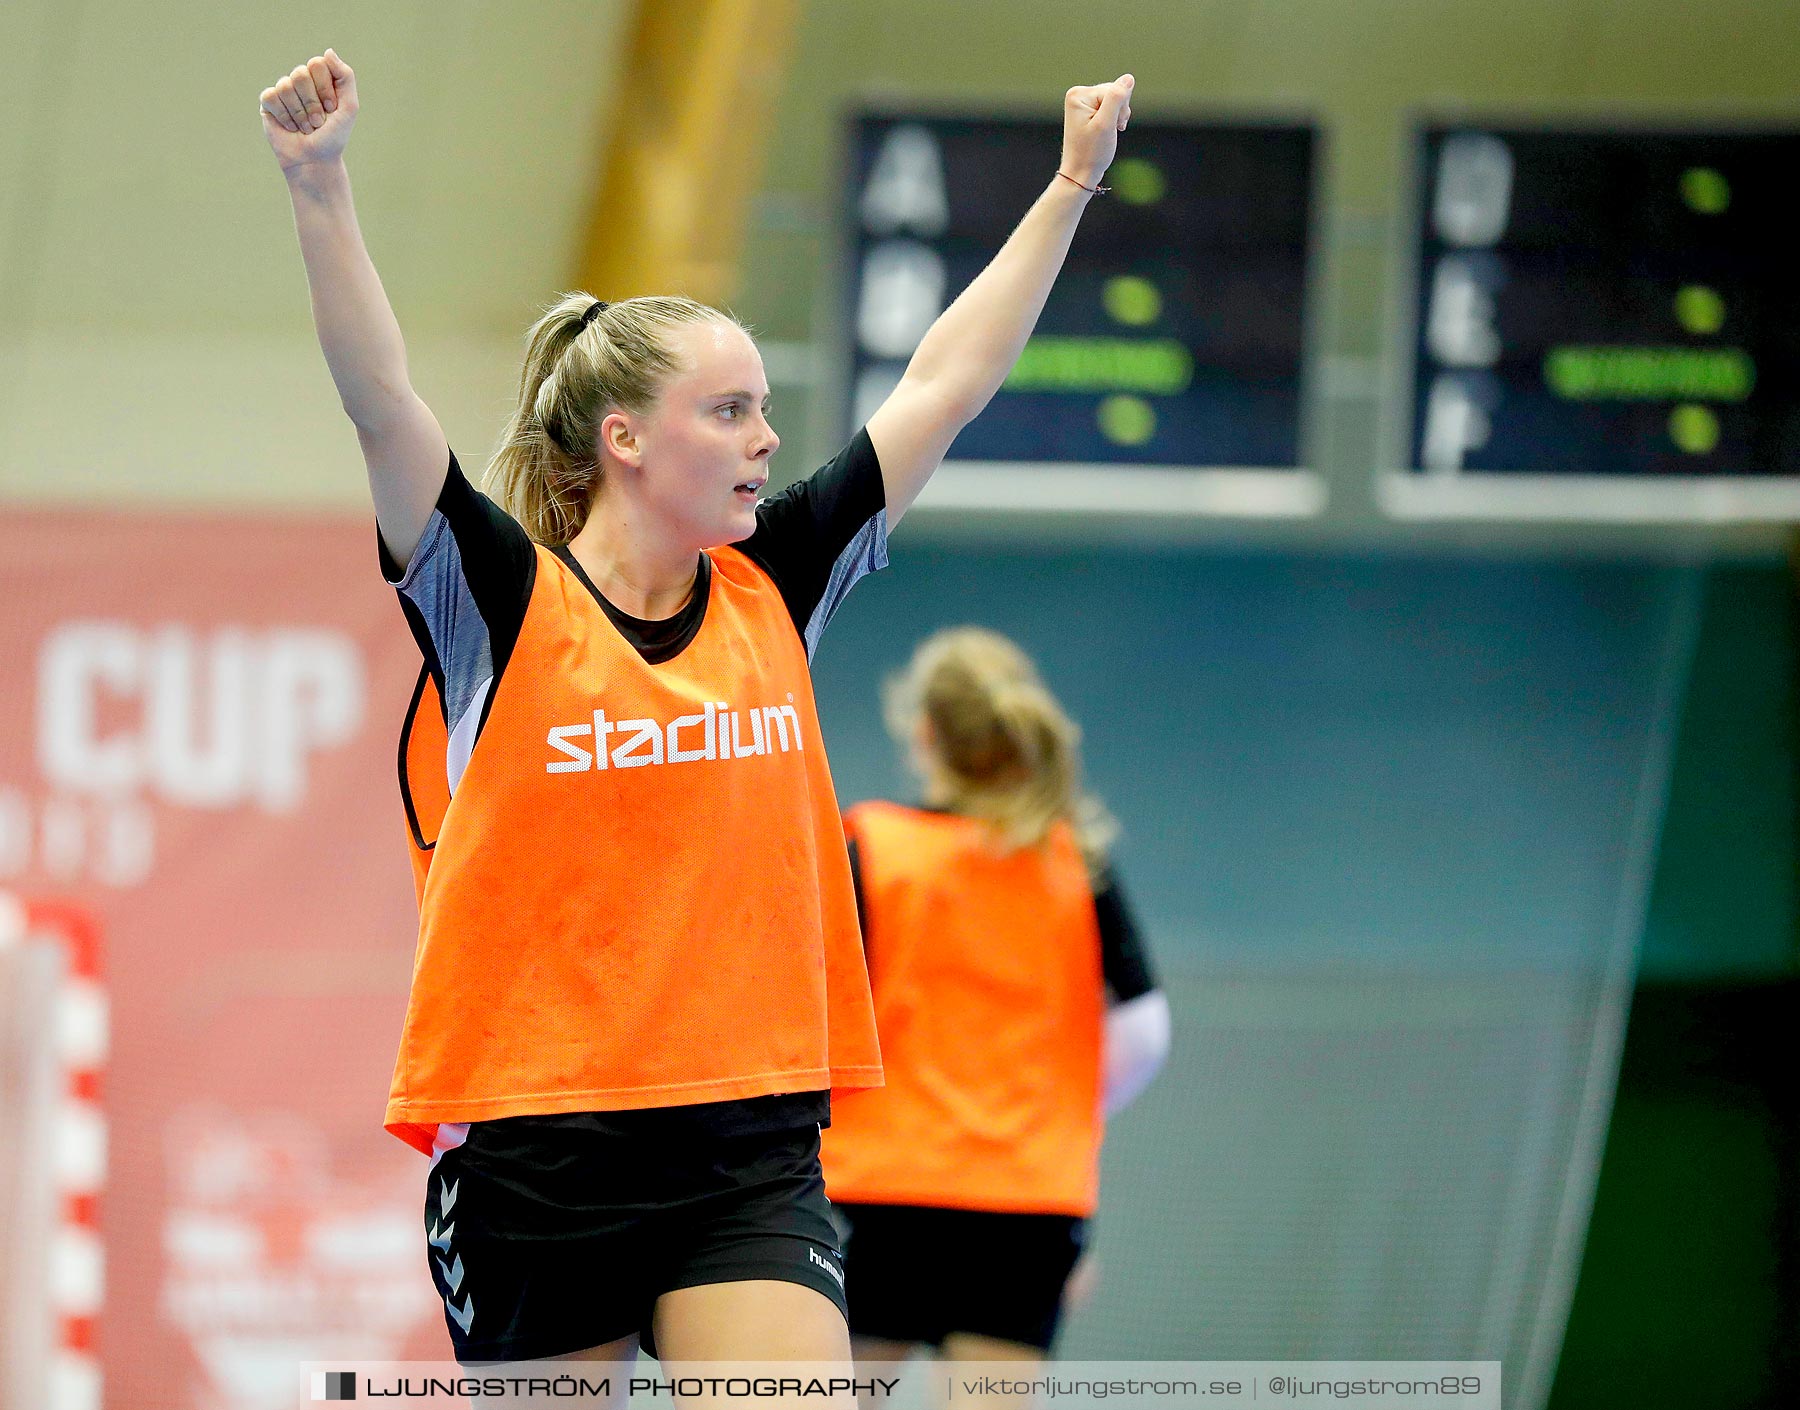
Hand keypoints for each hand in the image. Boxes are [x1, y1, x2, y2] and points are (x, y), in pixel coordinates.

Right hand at [259, 50, 357, 172]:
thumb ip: (345, 77)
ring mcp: (284, 90)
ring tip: (306, 128)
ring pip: (286, 86)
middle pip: (300, 74)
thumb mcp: (349, 107)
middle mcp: (301, 81)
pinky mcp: (268, 102)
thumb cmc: (333, 136)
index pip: (317, 64)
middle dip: (312, 103)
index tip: (331, 109)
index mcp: (321, 78)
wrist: (315, 160)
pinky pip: (271, 96)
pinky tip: (290, 127)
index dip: (324, 89)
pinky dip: (284, 116)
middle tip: (318, 122)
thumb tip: (328, 51)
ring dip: (300, 113)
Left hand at [1059, 74, 1133, 189]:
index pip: (1113, 90)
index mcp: (1078, 94)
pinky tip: (1107, 131)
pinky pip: (1110, 107)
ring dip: (1117, 116)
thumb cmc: (1092, 152)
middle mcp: (1078, 95)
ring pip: (1115, 100)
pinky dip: (1113, 120)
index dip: (1119, 109)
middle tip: (1109, 131)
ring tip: (1108, 133)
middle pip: (1114, 92)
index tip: (1110, 127)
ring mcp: (1082, 103)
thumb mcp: (1106, 124)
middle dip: (1118, 112)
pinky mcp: (1088, 111)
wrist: (1081, 174)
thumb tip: (1128, 78)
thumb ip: (1117, 99)